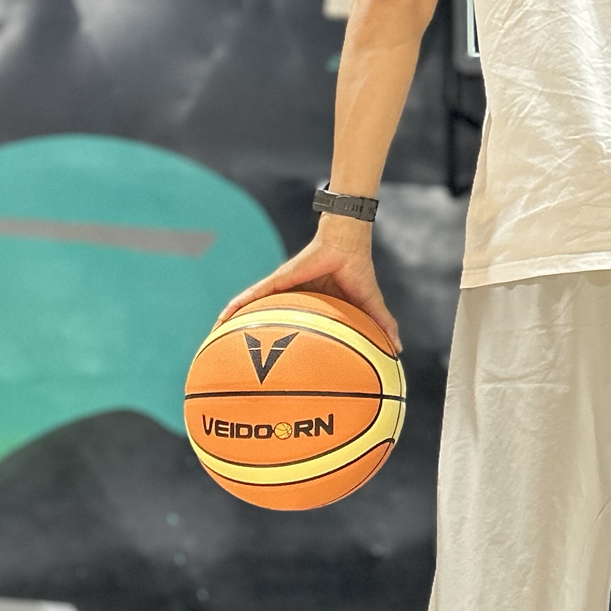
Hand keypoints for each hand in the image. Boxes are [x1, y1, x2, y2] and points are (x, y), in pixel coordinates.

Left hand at [215, 217, 400, 352]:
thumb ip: (380, 326)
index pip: (289, 327)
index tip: (266, 366)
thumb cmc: (358, 271)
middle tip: (232, 356)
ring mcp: (282, 289)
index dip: (277, 345)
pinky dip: (236, 306)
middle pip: (263, 320)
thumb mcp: (368, 306)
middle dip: (246, 337)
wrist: (348, 245)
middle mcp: (291, 299)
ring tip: (212, 337)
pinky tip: (221, 318)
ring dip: (232, 320)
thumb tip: (398, 350)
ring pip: (251, 308)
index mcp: (311, 306)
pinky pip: (252, 296)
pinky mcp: (278, 280)